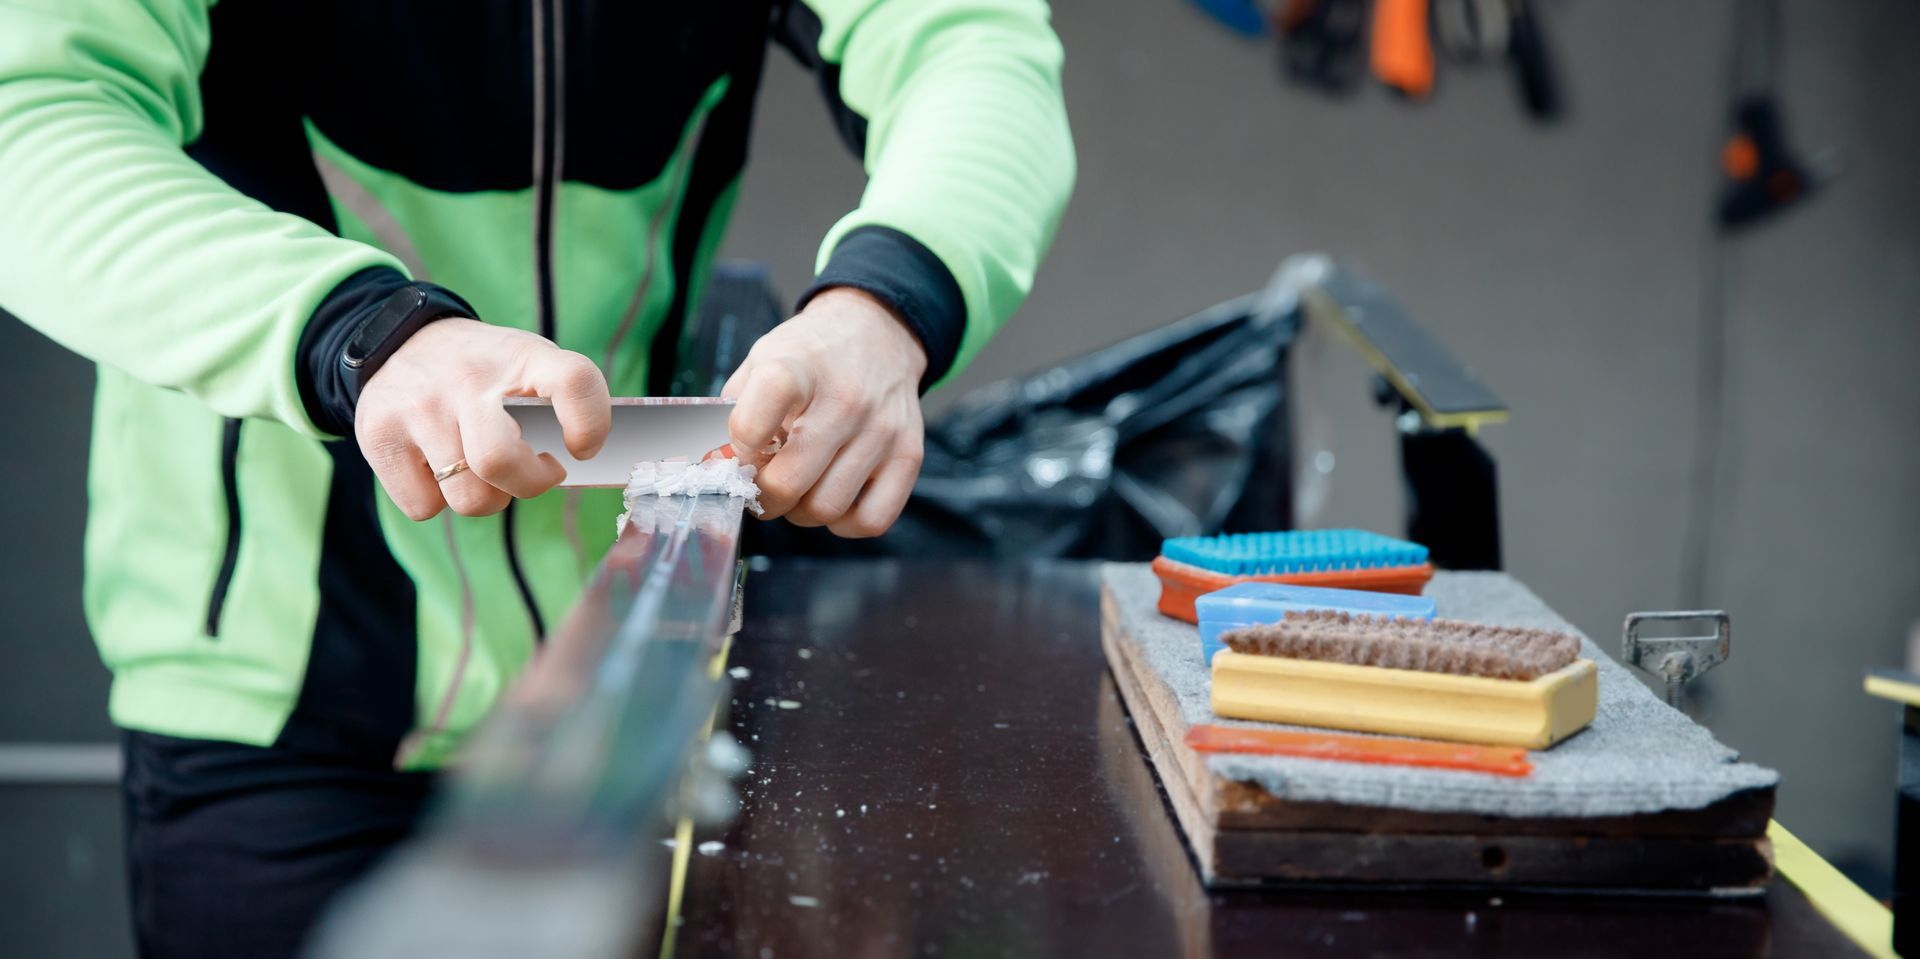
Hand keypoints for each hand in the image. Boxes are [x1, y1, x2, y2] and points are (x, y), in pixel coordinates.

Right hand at [356, 318, 610, 520]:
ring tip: (480, 468)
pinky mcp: (380, 436)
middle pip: (501, 462)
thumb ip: (561, 407)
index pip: (573, 381)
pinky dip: (437, 499)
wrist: (400, 341)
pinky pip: (424, 507)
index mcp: (523, 358)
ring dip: (485, 497)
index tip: (581, 448)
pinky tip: (437, 466)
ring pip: (469, 498)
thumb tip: (586, 465)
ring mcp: (419, 407)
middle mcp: (467, 379)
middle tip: (534, 472)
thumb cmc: (485, 372)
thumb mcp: (529, 365)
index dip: (590, 425)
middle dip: (529, 484)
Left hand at [723, 288, 926, 537]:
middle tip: (761, 487)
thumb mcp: (763, 359)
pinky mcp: (909, 455)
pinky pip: (871, 520)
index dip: (740, 444)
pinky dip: (844, 524)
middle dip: (763, 496)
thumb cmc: (811, 356)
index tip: (739, 449)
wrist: (877, 332)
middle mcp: (847, 398)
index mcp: (801, 366)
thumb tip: (717, 469)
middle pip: (790, 481)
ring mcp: (883, 430)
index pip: (760, 412)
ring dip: (800, 511)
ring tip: (799, 488)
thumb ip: (734, 410)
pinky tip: (833, 496)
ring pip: (826, 508)